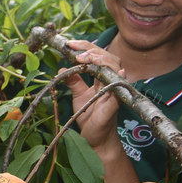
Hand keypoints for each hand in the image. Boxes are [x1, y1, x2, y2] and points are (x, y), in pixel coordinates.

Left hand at [63, 39, 124, 153]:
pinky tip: (114, 72)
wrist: (95, 138)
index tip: (69, 44)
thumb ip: (73, 81)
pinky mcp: (116, 103)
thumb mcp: (78, 96)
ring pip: (116, 68)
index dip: (85, 47)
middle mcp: (110, 81)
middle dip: (92, 49)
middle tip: (76, 50)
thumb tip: (62, 68)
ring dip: (102, 60)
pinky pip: (120, 88)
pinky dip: (118, 79)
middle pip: (108, 57)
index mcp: (101, 77)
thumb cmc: (90, 116)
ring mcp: (114, 91)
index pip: (97, 55)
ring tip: (88, 57)